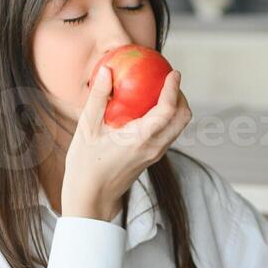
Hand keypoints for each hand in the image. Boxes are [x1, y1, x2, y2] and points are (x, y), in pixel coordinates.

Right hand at [61, 65, 190, 220]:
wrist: (91, 198)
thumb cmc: (85, 164)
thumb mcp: (87, 128)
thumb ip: (98, 97)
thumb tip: (106, 69)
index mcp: (140, 139)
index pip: (167, 111)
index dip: (173, 89)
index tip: (173, 73)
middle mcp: (154, 148)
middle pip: (182, 119)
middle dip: (181, 97)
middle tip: (169, 80)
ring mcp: (155, 155)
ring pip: (178, 128)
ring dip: (176, 108)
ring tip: (161, 91)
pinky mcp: (152, 158)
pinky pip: (168, 134)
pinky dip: (167, 118)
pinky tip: (149, 109)